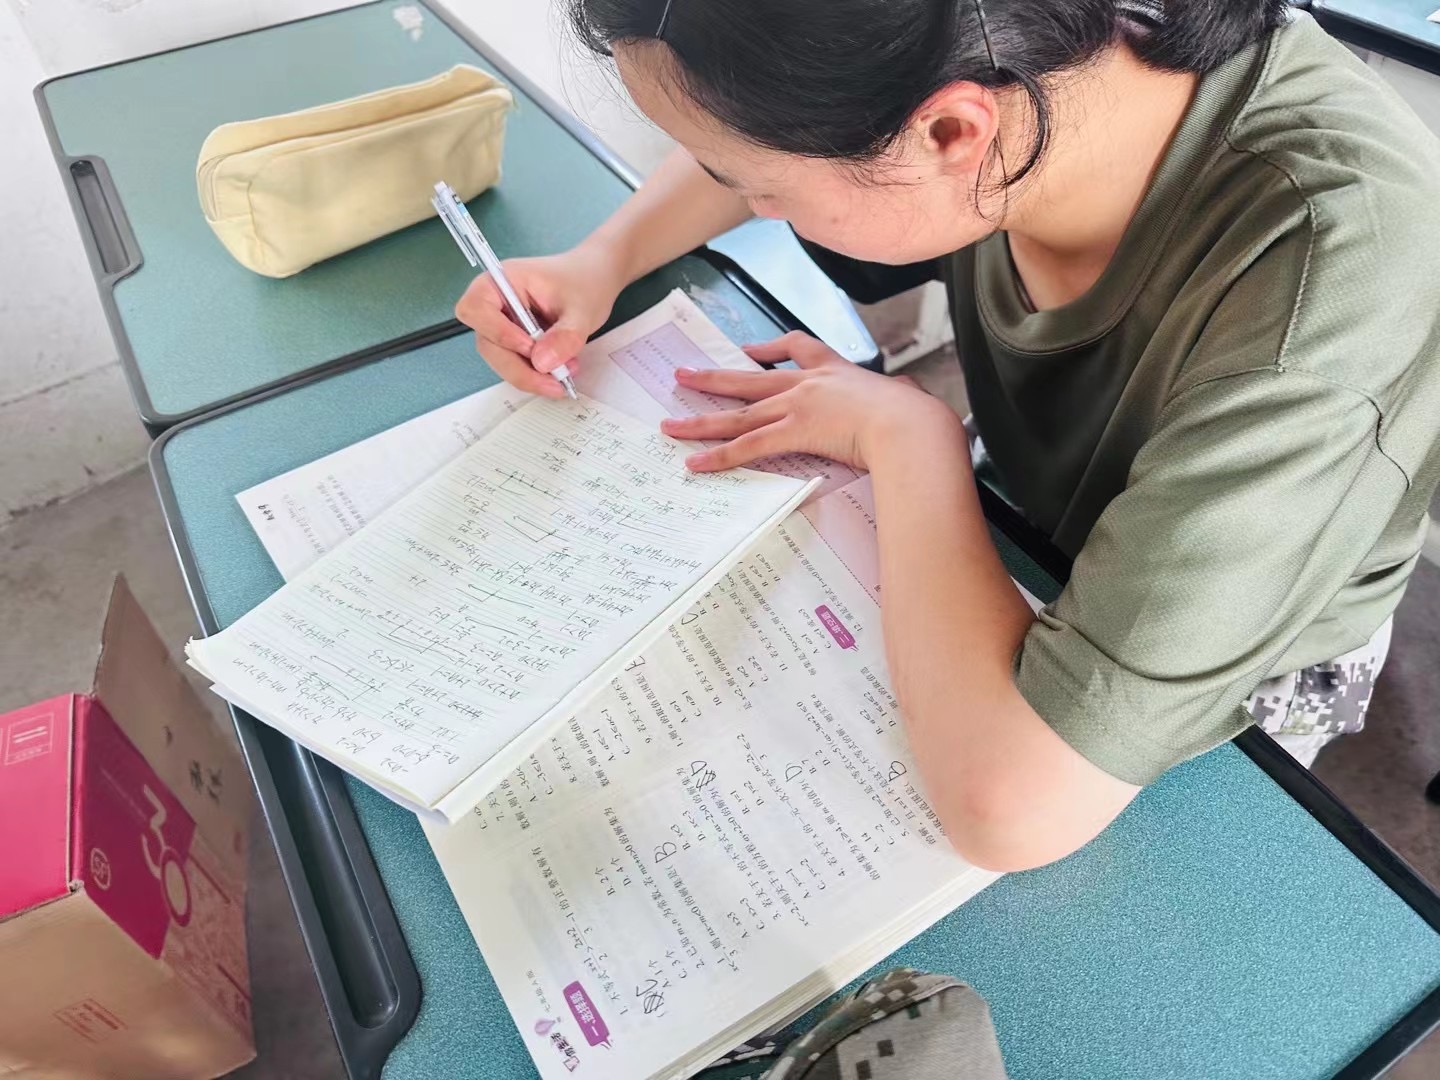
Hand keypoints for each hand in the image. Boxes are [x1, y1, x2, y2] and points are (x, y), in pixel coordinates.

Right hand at [454, 244, 624, 397]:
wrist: (595, 279)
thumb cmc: (585, 281)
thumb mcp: (582, 309)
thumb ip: (564, 336)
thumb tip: (542, 364)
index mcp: (503, 280)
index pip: (476, 308)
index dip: (498, 332)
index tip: (531, 347)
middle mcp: (495, 302)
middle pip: (487, 343)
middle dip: (518, 367)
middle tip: (554, 379)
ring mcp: (502, 323)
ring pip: (499, 359)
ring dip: (529, 375)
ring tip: (564, 374)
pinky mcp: (513, 340)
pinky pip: (514, 363)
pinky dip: (535, 374)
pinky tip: (560, 370)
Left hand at [658, 332, 959, 470]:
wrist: (911, 425)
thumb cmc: (915, 416)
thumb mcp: (907, 398)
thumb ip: (904, 397)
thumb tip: (919, 403)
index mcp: (835, 370)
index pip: (796, 347)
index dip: (766, 349)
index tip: (747, 351)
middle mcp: (809, 383)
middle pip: (748, 380)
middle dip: (711, 378)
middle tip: (682, 376)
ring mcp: (797, 406)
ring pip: (738, 415)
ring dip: (700, 422)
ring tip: (669, 425)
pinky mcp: (793, 432)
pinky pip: (746, 446)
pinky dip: (718, 456)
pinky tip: (694, 462)